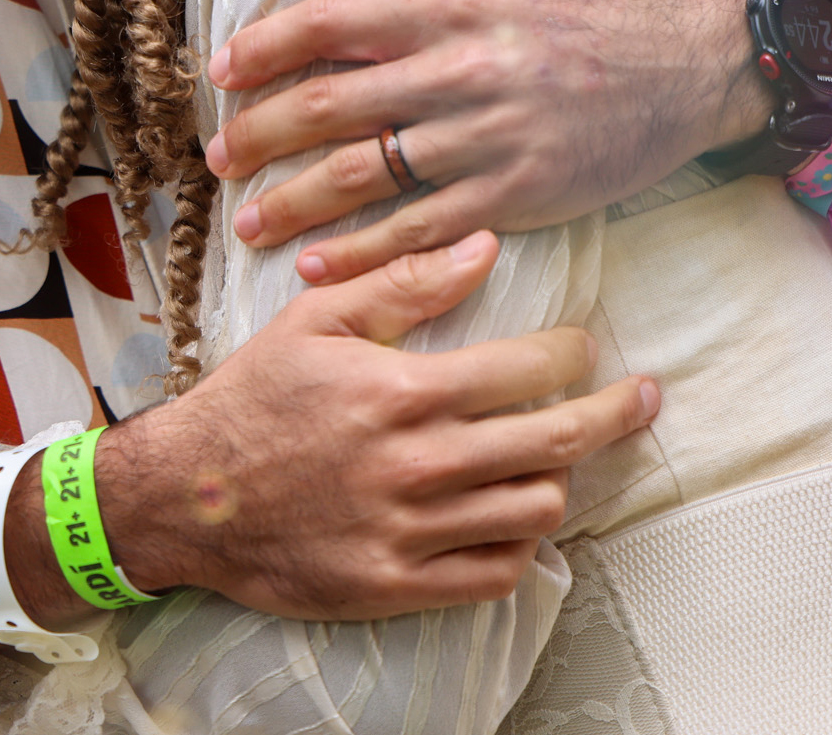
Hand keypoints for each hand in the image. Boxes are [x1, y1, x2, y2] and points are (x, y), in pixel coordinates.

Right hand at [90, 231, 659, 620]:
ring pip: (536, 508)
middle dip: (614, 412)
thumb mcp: (315, 319)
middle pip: (554, 441)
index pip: (526, 370)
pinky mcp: (400, 585)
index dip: (573, 354)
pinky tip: (518, 515)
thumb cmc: (254, 396)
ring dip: (562, 476)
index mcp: (401, 390)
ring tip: (565, 453)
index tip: (586, 346)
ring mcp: (412, 530)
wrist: (191, 494)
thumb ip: (403, 282)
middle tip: (641, 395)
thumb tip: (483, 246)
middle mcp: (418, 463)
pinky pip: (497, 572)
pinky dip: (523, 544)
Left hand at [204, 0, 762, 282]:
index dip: (268, 48)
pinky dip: (366, 251)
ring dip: (295, 202)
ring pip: (367, 176)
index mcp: (452, 5)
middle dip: (262, 134)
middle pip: (333, 108)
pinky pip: (424, 229)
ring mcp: (487, 140)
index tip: (223, 70)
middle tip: (216, 156)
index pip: (332, 24)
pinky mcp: (518, 195)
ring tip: (246, 220)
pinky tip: (319, 264)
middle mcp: (459, 74)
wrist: (698, 60)